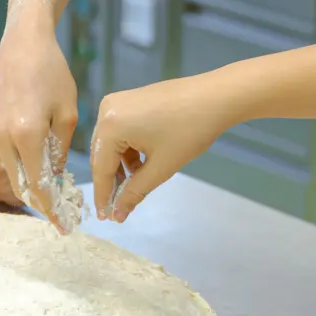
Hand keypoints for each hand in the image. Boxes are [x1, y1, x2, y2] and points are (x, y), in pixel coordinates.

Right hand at [0, 19, 78, 225]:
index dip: (51, 209)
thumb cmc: (52, 74)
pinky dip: (25, 173)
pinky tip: (43, 176)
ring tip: (57, 199)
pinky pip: (9, 161)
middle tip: (63, 217)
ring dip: (32, 190)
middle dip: (41, 204)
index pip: (38, 185)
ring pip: (12, 176)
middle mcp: (5, 140)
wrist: (22, 47)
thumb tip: (55, 176)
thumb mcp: (67, 114)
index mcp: (27, 136)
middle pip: (20, 186)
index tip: (64, 227)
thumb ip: (60, 150)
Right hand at [88, 76, 234, 222]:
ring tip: (133, 187)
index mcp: (110, 125)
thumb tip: (117, 214)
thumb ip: (134, 192)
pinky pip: (121, 131)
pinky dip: (128, 150)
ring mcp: (118, 102)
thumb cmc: (189, 132)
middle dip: (111, 181)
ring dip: (120, 166)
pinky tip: (141, 165)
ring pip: (112, 144)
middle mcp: (106, 110)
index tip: (105, 218)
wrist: (215, 97)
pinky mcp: (130, 100)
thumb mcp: (161, 167)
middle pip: (102, 154)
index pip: (101, 168)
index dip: (102, 195)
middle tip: (117, 208)